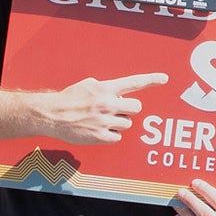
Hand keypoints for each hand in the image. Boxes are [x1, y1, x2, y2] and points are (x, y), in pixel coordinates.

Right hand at [40, 71, 165, 144]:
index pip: (133, 82)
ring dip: (119, 122)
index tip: (164, 78)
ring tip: (103, 120)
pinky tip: (99, 130)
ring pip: (127, 124)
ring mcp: (105, 121)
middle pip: (136, 107)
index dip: (151, 80)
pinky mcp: (100, 136)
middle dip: (129, 109)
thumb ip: (105, 87)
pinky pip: (117, 137)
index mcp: (105, 89)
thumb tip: (118, 93)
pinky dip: (111, 135)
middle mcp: (108, 104)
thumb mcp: (87, 85)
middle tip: (116, 110)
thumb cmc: (69, 98)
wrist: (51, 115)